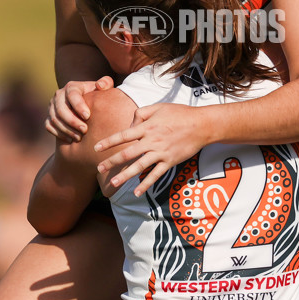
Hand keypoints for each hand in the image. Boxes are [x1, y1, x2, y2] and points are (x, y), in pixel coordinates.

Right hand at [45, 76, 113, 141]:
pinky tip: (71, 140)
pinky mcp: (49, 116)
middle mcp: (59, 95)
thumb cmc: (97, 96)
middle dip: (72, 121)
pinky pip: (49, 126)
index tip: (88, 116)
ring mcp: (52, 106)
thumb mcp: (104, 87)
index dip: (79, 106)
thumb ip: (106, 83)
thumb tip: (99, 85)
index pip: (72, 95)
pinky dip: (59, 134)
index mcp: (72, 87)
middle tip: (85, 130)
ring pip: (54, 119)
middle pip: (61, 109)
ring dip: (66, 129)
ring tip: (79, 137)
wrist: (86, 105)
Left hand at [95, 103, 211, 195]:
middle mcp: (151, 141)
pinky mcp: (170, 161)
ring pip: (139, 166)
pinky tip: (136, 192)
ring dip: (125, 175)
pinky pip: (156, 175)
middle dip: (112, 161)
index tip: (96, 148)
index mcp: (147, 127)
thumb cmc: (180, 114)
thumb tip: (130, 125)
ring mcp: (161, 152)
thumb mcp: (159, 107)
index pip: (123, 135)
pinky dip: (146, 184)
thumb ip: (141, 113)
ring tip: (113, 183)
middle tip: (99, 168)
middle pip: (127, 153)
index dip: (109, 142)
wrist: (202, 125)